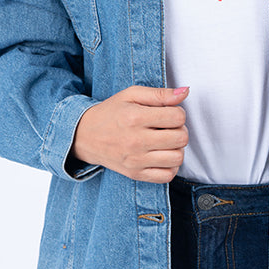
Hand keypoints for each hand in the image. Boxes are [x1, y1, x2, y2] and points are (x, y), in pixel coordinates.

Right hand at [70, 85, 189, 182]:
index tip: (169, 113)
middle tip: (169, 127)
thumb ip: (160, 93)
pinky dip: (171, 166)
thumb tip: (185, 92)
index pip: (177, 117)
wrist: (84, 136)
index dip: (178, 113)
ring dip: (177, 148)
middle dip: (180, 130)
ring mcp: (136, 160)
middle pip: (181, 138)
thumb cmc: (111, 113)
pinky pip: (167, 176)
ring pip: (177, 158)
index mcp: (135, 117)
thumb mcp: (131, 95)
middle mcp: (136, 141)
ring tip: (166, 142)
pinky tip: (162, 155)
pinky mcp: (135, 174)